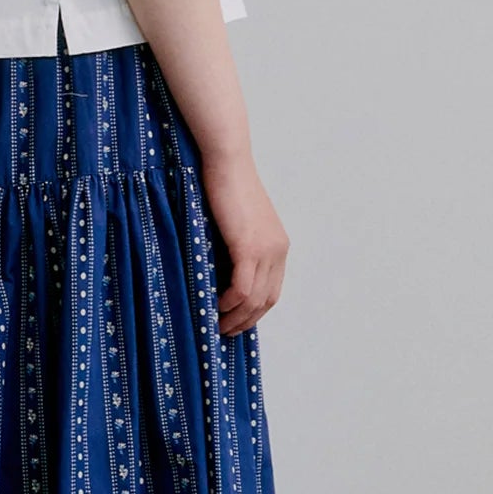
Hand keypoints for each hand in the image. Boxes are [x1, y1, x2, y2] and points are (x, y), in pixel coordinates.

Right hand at [198, 150, 288, 335]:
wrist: (227, 162)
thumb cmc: (224, 187)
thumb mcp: (236, 223)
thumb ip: (236, 247)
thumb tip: (219, 273)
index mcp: (278, 245)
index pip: (272, 291)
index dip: (255, 312)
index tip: (236, 321)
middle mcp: (278, 250)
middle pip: (266, 300)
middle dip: (246, 321)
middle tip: (224, 331)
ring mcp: (266, 250)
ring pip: (254, 299)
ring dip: (235, 317)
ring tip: (216, 324)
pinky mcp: (249, 247)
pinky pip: (242, 288)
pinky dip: (229, 302)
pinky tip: (214, 306)